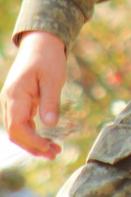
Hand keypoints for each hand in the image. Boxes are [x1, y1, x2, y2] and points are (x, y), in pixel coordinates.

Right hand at [2, 31, 67, 158]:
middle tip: (55, 153)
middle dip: (33, 146)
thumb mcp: (53, 79)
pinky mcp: (18, 102)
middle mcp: (9, 100)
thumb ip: (50, 102)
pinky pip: (21, 123)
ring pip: (17, 130)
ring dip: (33, 142)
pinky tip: (47, 139)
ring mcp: (12, 102)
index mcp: (15, 95)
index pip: (17, 127)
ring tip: (54, 150)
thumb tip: (49, 124)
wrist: (41, 42)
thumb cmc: (48, 58)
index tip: (49, 147)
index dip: (31, 141)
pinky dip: (33, 133)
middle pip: (15, 132)